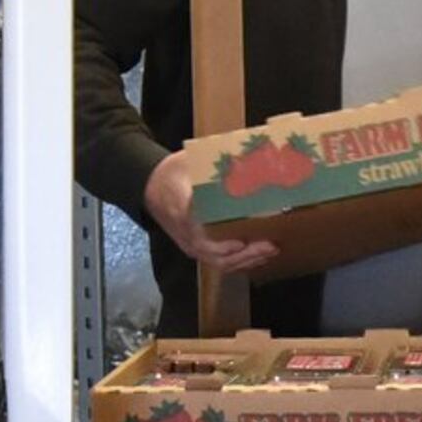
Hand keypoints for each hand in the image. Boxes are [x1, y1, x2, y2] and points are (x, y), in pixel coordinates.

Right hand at [146, 151, 278, 274]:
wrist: (151, 187)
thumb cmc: (173, 174)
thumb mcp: (186, 163)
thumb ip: (207, 167)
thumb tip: (241, 159)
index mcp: (181, 211)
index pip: (199, 231)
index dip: (219, 240)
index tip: (240, 241)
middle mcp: (186, 234)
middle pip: (215, 253)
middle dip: (244, 253)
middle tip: (270, 244)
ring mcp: (191, 245)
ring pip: (219, 262)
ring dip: (246, 260)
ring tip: (270, 251)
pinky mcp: (196, 249)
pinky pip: (219, 262)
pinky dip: (240, 262)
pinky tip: (258, 256)